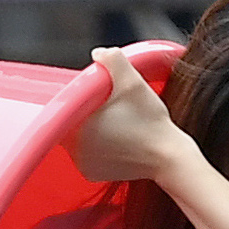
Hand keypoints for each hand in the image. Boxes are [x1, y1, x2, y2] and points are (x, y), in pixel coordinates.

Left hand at [70, 48, 193, 185]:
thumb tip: (99, 54)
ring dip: (87, 128)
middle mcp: (75, 152)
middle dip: (82, 112)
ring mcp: (83, 165)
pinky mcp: (91, 174)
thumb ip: (114, 61)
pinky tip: (113, 137)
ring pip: (75, 138)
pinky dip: (95, 145)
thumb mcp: (133, 82)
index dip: (74, 99)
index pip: (61, 109)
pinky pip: (85, 153)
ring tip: (112, 121)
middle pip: (67, 123)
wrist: (167, 156)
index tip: (91, 96)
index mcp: (76, 130)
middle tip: (106, 107)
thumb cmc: (150, 123)